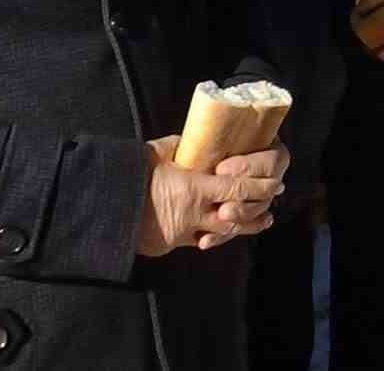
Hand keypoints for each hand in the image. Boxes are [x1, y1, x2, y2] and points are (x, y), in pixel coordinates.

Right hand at [137, 136, 288, 255]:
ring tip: (261, 221)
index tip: (275, 182)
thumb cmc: (132, 178)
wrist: (109, 210)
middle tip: (273, 200)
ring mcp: (186, 232)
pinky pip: (201, 240)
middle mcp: (197, 213)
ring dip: (244, 226)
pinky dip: (215, 236)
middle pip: (238, 214)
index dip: (259, 186)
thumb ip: (178, 146)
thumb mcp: (156, 153)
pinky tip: (222, 233)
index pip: (238, 188)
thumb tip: (190, 138)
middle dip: (258, 207)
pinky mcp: (174, 244)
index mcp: (196, 188)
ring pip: (224, 233)